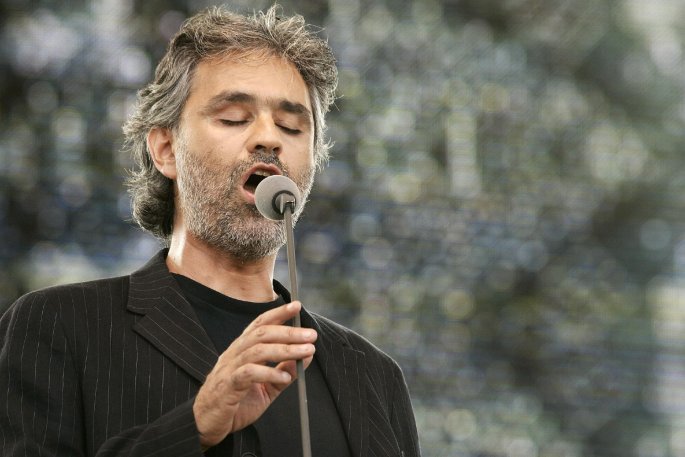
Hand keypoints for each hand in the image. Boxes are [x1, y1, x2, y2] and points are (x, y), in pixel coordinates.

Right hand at [192, 301, 316, 448]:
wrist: (206, 424)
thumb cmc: (235, 404)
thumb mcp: (266, 387)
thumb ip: (283, 371)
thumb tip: (305, 356)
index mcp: (242, 350)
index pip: (260, 325)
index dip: (278, 313)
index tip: (297, 306)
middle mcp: (235, 354)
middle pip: (262, 334)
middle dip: (289, 331)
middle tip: (311, 334)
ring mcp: (229, 368)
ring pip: (258, 350)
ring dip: (285, 349)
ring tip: (306, 352)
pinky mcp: (227, 386)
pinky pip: (249, 373)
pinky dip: (269, 373)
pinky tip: (285, 377)